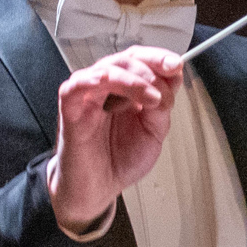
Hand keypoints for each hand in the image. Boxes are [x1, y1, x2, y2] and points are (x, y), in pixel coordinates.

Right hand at [48, 47, 182, 232]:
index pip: (142, 61)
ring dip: (134, 79)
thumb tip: (172, 78)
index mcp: (127, 89)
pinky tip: (111, 88)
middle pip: (126, 60)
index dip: (159, 59)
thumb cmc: (120, 159)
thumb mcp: (154, 132)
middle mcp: (107, 87)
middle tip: (165, 85)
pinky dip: (93, 81)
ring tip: (152, 98)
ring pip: (108, 69)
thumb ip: (162, 106)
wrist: (98, 187)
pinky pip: (77, 86)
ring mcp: (88, 95)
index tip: (176, 65)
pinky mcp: (70, 108)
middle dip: (151, 67)